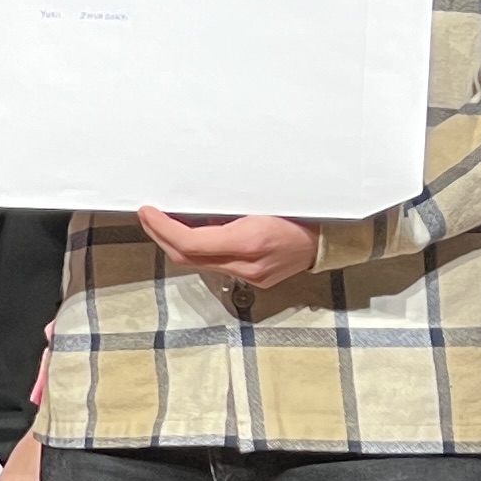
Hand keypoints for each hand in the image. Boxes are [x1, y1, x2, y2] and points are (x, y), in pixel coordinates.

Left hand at [135, 208, 317, 291]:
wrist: (333, 239)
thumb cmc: (302, 211)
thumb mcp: (262, 200)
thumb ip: (227, 208)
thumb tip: (195, 207)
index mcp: (249, 241)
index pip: (190, 242)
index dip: (162, 228)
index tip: (147, 212)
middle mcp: (247, 265)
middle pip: (188, 258)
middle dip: (162, 237)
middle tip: (148, 216)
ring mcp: (251, 277)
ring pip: (200, 265)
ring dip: (179, 245)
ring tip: (166, 223)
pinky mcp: (255, 280)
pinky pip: (217, 266)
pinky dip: (201, 252)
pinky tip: (196, 236)